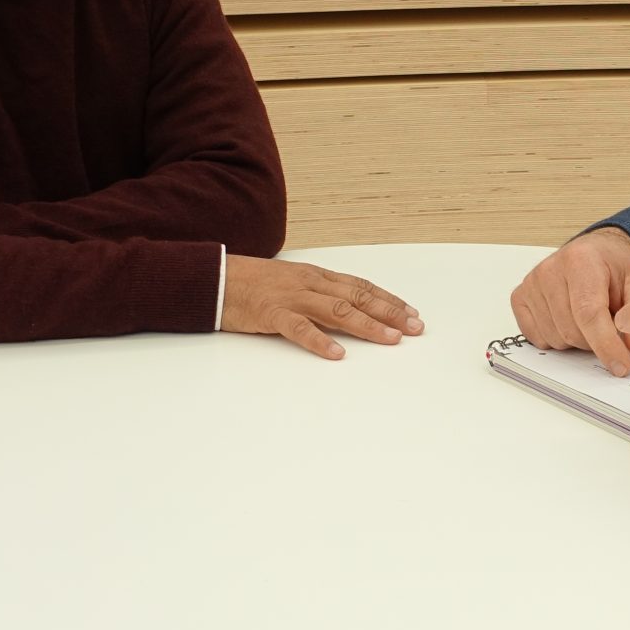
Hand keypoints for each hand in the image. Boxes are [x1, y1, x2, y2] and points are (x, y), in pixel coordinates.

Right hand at [222, 255, 422, 360]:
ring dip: (368, 325)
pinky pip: (300, 328)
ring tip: (391, 339)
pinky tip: (337, 354)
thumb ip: (317, 295)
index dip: (388, 299)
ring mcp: (292, 296)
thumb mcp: (291, 283)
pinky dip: (320, 341)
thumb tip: (345, 312)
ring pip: (338, 310)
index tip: (411, 313)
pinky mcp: (272, 313)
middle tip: (415, 328)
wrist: (214, 278)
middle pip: (358, 296)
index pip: (361, 286)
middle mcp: (310, 283)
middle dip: (390, 312)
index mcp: (316, 275)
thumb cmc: (251, 284)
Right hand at [509, 228, 629, 376]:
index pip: (589, 313)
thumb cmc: (613, 267)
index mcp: (581, 260)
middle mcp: (550, 269)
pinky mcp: (519, 297)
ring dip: (577, 341)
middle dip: (595, 342)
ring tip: (588, 320)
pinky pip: (537, 338)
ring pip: (555, 339)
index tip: (622, 367)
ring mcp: (531, 284)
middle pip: (571, 331)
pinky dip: (556, 339)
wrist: (593, 251)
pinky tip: (568, 321)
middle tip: (609, 326)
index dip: (606, 345)